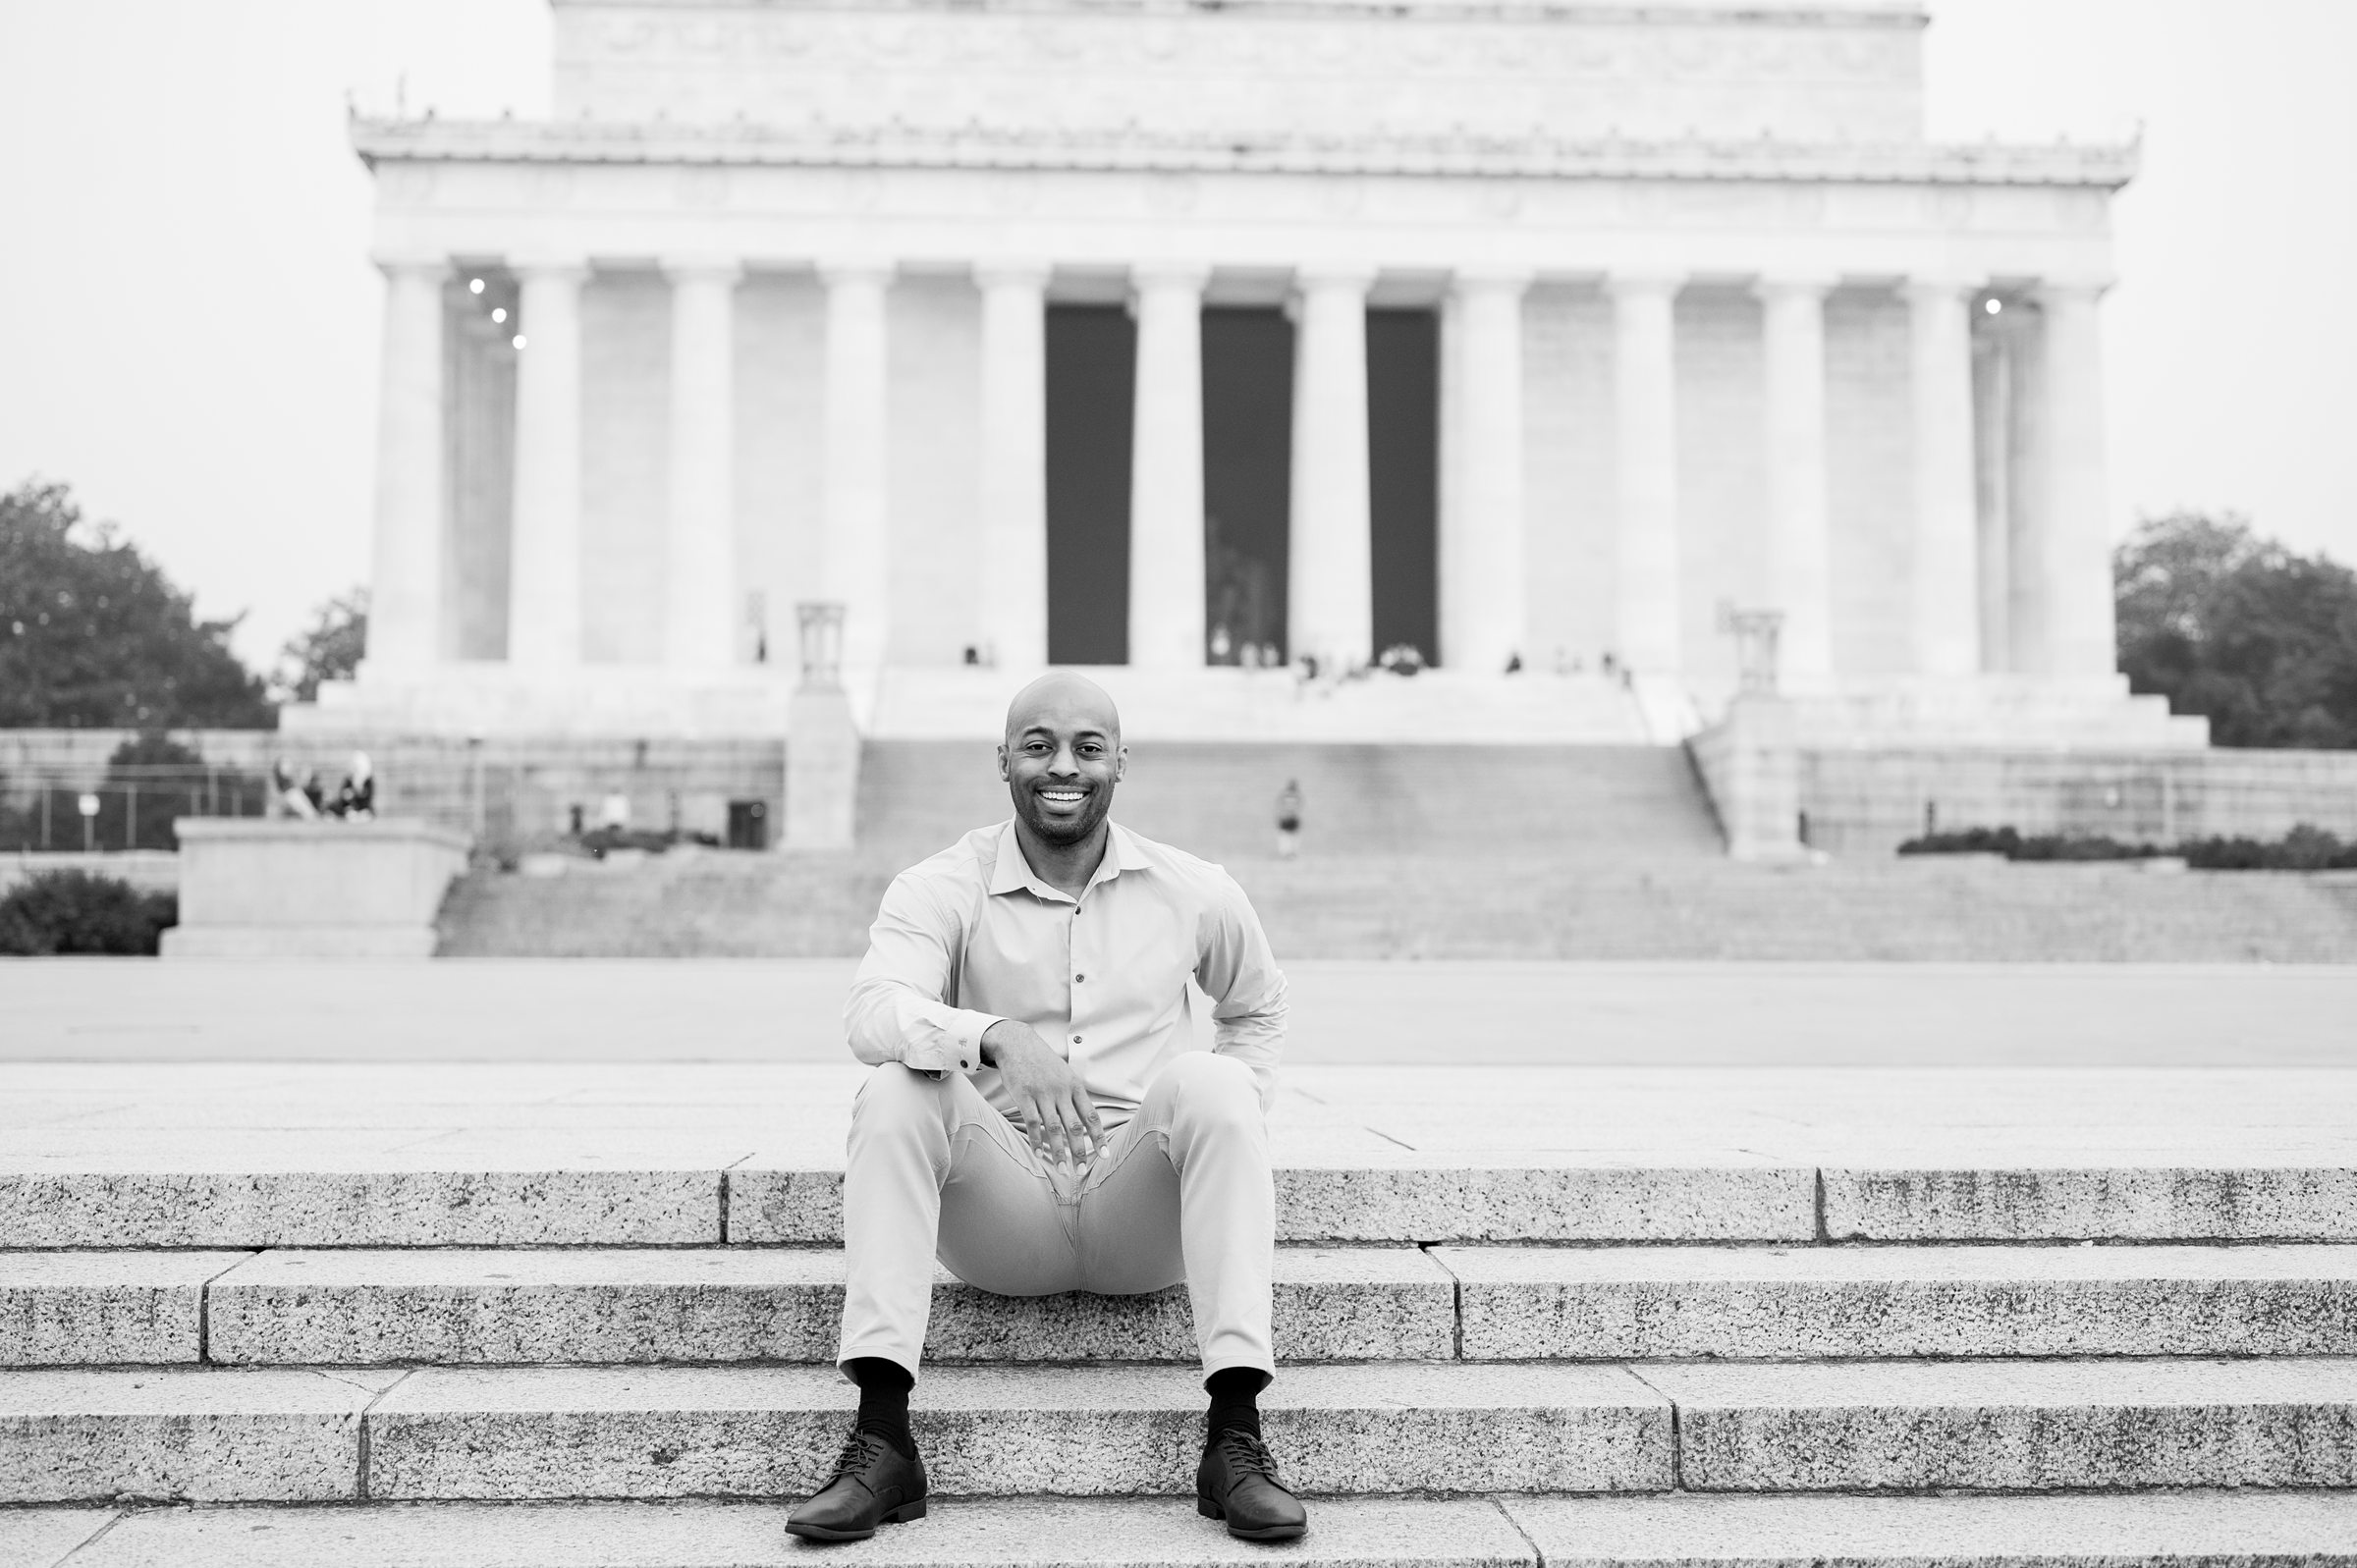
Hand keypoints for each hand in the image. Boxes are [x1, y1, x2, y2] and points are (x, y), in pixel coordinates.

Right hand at [982, 1019, 1104, 1171]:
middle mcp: (1061, 1091)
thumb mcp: (1065, 1074)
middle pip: (1075, 1126)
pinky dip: (1036, 1141)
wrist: (1017, 1043)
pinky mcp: (1024, 1096)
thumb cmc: (1043, 1062)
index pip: (1091, 1116)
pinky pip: (1032, 1122)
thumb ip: (1075, 1096)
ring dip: (1059, 1152)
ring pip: (1054, 1128)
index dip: (1099, 1137)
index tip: (1104, 1155)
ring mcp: (1042, 1093)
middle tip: (1082, 1171)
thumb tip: (1087, 1121)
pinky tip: (1039, 1155)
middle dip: (1080, 1150)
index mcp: (1075, 1086)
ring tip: (1063, 1170)